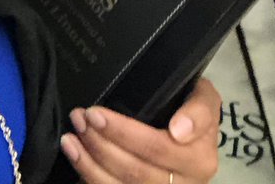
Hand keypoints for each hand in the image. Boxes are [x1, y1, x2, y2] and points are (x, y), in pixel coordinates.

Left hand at [61, 76, 220, 183]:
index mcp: (199, 160)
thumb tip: (179, 130)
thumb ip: (200, 109)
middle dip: (100, 142)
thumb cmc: (191, 110)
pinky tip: (76, 158)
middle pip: (134, 171)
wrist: (194, 137)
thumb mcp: (204, 98)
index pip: (156, 148)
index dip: (122, 132)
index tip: (95, 113)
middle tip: (79, 117)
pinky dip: (90, 177)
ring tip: (70, 138)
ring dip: (89, 163)